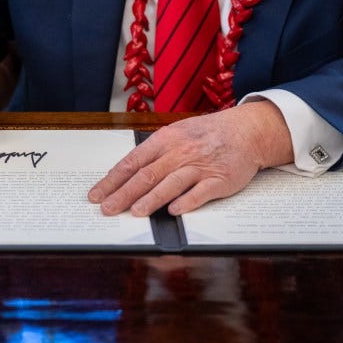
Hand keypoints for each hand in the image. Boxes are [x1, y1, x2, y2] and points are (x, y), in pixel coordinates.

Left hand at [88, 101, 293, 216]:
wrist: (245, 130)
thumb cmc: (206, 134)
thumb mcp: (176, 134)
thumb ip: (154, 153)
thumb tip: (127, 175)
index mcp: (165, 140)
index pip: (132, 162)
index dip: (113, 179)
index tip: (97, 194)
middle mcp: (180, 152)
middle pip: (147, 175)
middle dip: (124, 194)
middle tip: (108, 208)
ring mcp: (200, 166)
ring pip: (171, 183)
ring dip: (152, 199)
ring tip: (135, 212)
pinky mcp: (219, 179)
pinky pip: (201, 192)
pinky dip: (187, 201)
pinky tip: (174, 211)